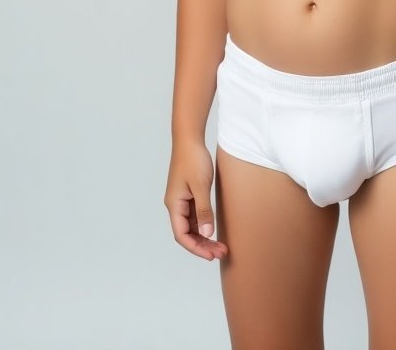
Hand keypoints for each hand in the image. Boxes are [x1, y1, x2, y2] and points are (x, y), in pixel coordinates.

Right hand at [164, 140, 227, 260]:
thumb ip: (203, 210)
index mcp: (174, 204)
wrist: (189, 139)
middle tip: (221, 253)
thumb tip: (207, 233)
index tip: (211, 255)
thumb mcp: (201, 186)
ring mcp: (182, 200)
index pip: (182, 235)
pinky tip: (215, 229)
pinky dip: (204, 224)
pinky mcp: (188, 194)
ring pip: (191, 226)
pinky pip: (195, 216)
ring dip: (204, 236)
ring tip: (221, 245)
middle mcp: (175, 205)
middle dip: (202, 245)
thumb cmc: (193, 159)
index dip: (196, 248)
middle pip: (187, 233)